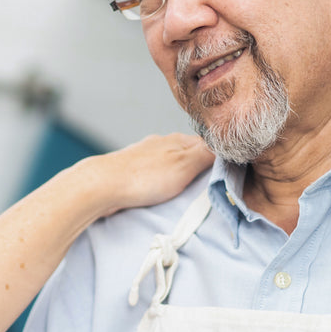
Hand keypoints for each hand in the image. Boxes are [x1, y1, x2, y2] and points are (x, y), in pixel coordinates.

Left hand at [84, 133, 213, 217]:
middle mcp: (161, 143)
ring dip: (179, 175)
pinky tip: (160, 192)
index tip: (228, 173)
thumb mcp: (184, 164)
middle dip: (199, 167)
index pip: (207, 143)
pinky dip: (161, 182)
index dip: (219, 157)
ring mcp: (145, 155)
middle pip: (188, 153)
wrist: (102, 186)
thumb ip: (206, 154)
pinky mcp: (131, 169)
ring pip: (170, 163)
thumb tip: (225, 144)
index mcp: (177, 140)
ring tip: (185, 192)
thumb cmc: (144, 177)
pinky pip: (154, 174)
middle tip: (208, 186)